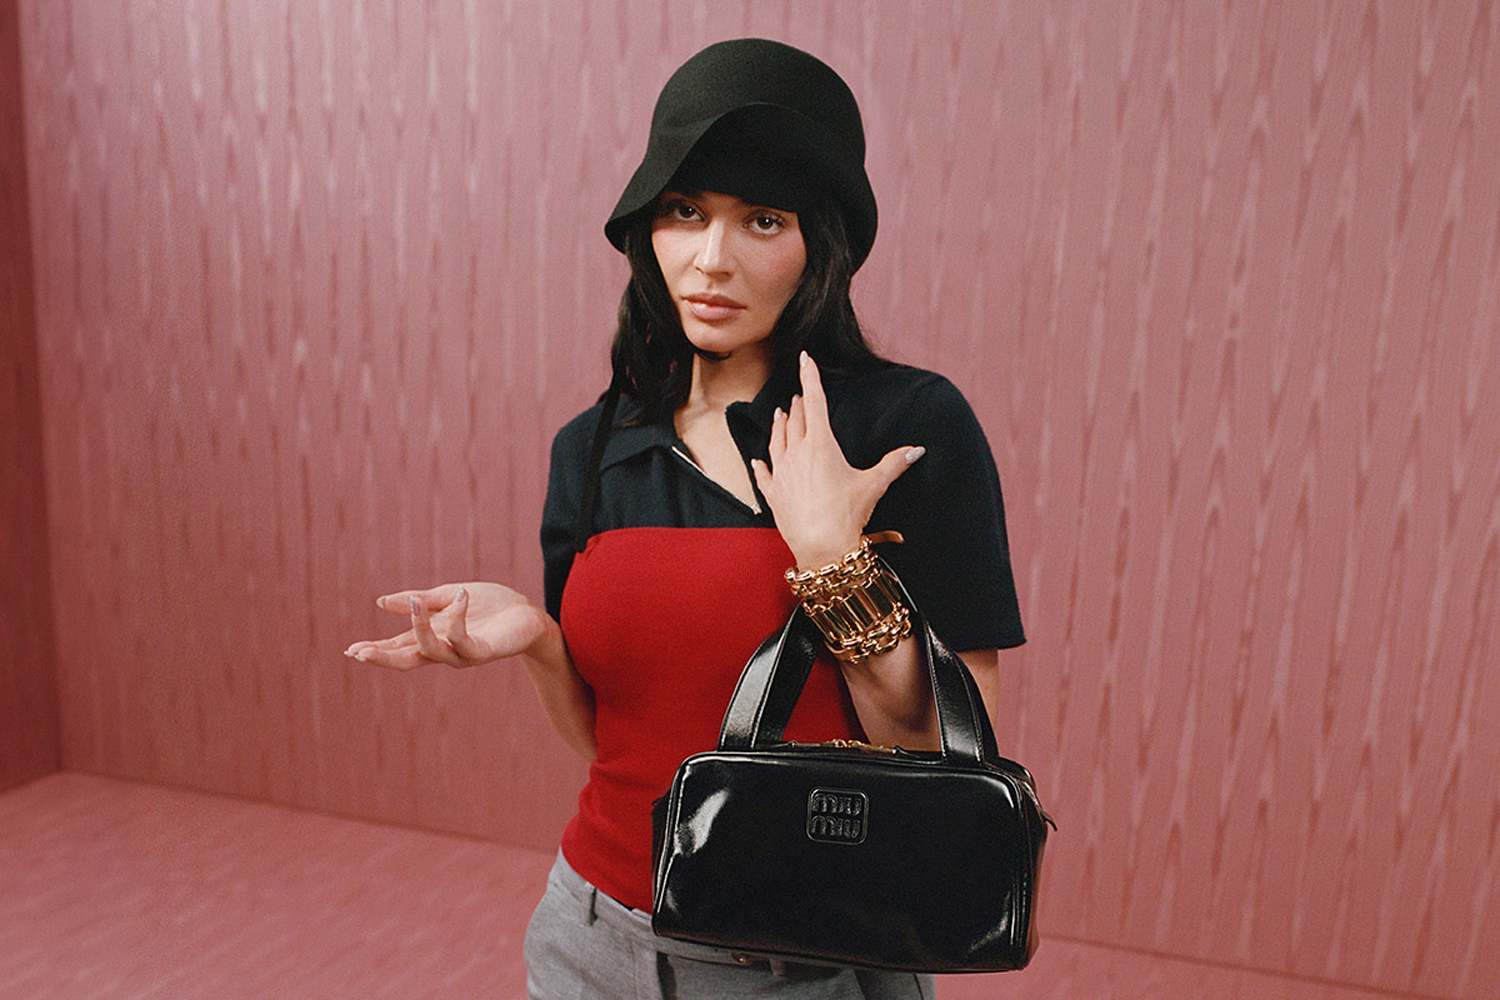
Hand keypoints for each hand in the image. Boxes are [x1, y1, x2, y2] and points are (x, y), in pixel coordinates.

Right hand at [343, 582, 551, 670]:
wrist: (528, 615)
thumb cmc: (491, 606)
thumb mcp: (448, 597)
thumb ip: (418, 600)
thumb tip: (381, 602)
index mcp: (434, 636)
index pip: (398, 646)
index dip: (375, 648)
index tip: (350, 650)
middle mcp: (445, 650)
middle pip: (407, 659)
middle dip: (383, 657)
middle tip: (359, 652)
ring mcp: (463, 654)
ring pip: (431, 651)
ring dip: (419, 627)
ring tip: (414, 601)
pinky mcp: (483, 651)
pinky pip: (464, 640)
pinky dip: (458, 618)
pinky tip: (459, 598)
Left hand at [751, 352, 924, 568]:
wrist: (821, 547)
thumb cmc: (847, 514)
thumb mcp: (873, 485)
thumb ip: (894, 463)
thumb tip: (917, 449)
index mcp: (821, 445)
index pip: (815, 401)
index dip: (810, 377)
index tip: (804, 358)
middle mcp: (797, 453)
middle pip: (796, 419)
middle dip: (799, 404)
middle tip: (799, 394)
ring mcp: (782, 473)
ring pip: (777, 440)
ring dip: (779, 425)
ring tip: (779, 414)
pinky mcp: (773, 494)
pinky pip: (764, 473)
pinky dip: (762, 464)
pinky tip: (758, 459)